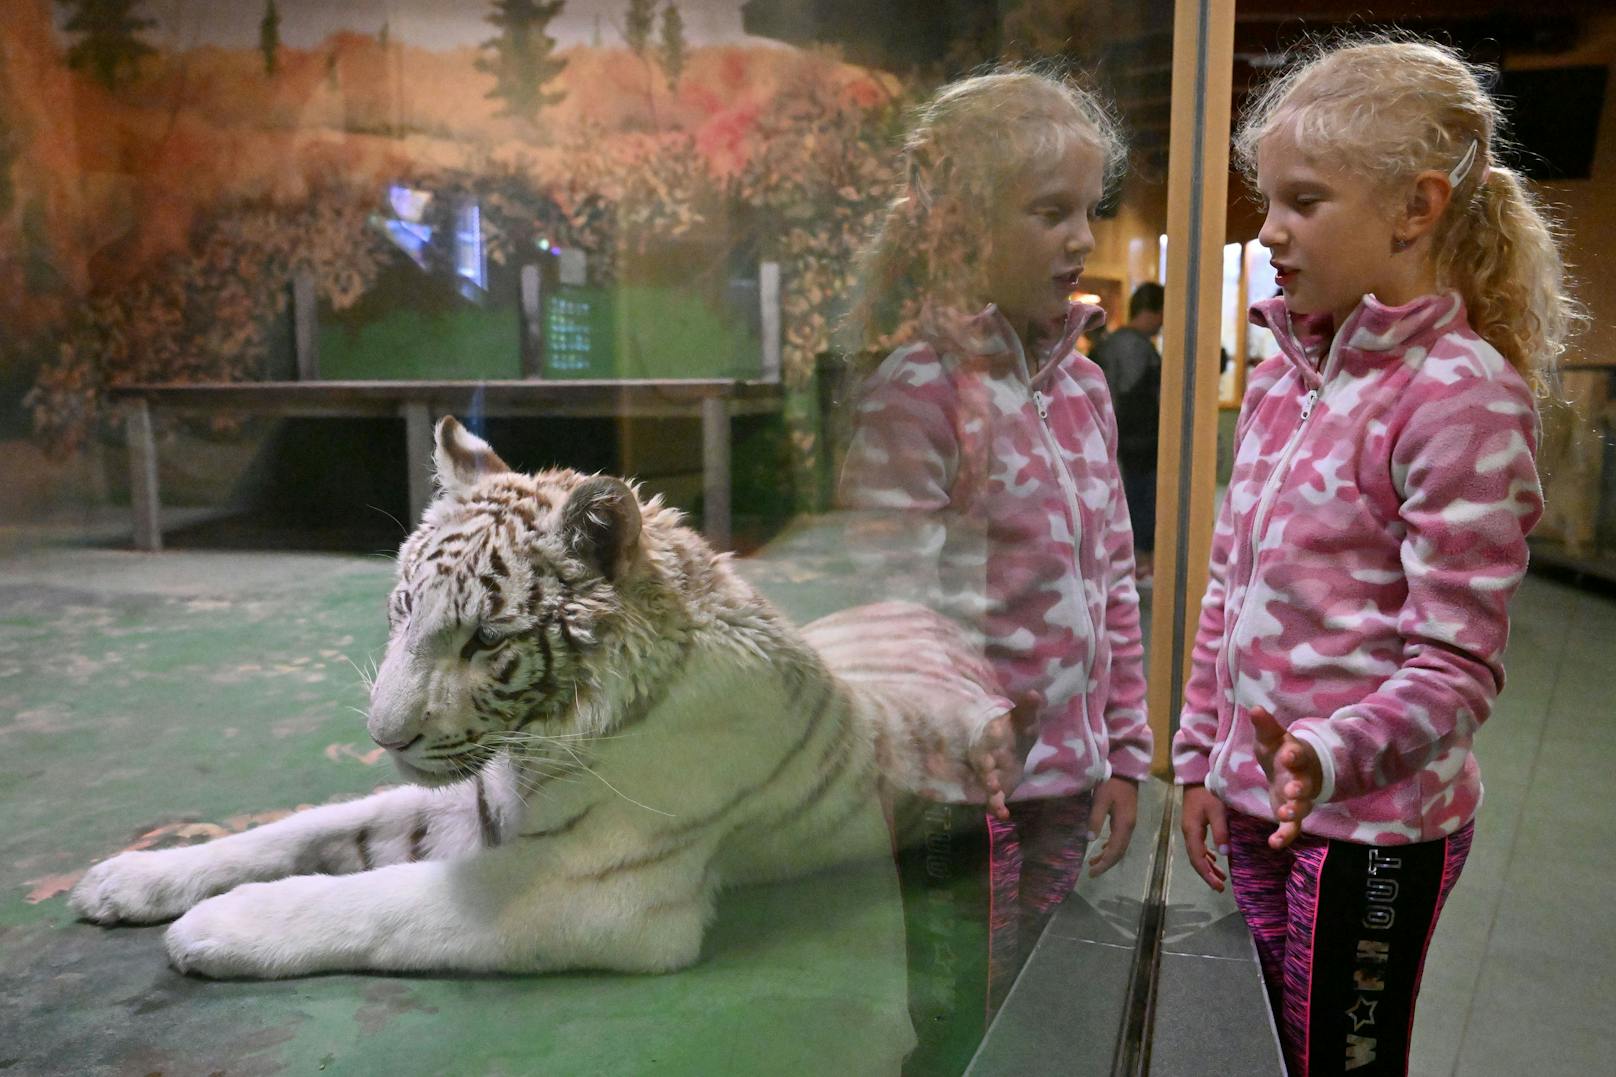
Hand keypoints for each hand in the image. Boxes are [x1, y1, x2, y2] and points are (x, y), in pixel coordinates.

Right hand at [959, 692, 1040, 821]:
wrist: (1012, 746)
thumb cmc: (1015, 730)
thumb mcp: (1024, 719)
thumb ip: (1028, 709)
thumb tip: (1035, 693)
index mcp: (990, 740)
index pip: (985, 746)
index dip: (986, 755)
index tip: (988, 762)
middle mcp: (986, 757)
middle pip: (983, 768)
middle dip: (986, 776)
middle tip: (992, 785)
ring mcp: (990, 774)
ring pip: (986, 786)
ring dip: (990, 796)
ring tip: (997, 806)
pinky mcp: (997, 788)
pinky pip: (994, 800)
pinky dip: (997, 808)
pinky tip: (1003, 815)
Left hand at [1086, 776, 1138, 876]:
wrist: (1126, 770)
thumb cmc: (1112, 783)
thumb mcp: (1101, 800)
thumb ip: (1096, 819)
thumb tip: (1090, 840)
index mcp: (1124, 825)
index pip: (1115, 851)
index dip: (1104, 864)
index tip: (1092, 873)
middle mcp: (1129, 827)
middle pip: (1119, 852)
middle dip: (1106, 863)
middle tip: (1091, 872)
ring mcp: (1129, 823)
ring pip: (1120, 846)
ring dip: (1108, 856)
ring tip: (1093, 862)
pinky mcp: (1126, 818)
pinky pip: (1119, 839)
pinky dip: (1111, 847)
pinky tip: (1103, 847)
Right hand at [1179, 783, 1228, 891]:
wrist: (1196, 775)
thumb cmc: (1208, 792)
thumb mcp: (1217, 811)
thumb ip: (1220, 831)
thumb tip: (1224, 854)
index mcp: (1192, 831)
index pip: (1197, 859)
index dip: (1206, 875)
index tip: (1218, 887)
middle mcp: (1188, 833)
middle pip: (1196, 859)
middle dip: (1207, 874)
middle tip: (1220, 887)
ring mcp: (1190, 829)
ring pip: (1198, 854)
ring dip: (1208, 867)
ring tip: (1220, 878)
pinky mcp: (1195, 824)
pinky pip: (1199, 846)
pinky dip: (1207, 856)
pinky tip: (1214, 860)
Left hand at [1249, 707, 1323, 849]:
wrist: (1295, 769)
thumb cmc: (1281, 751)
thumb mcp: (1271, 738)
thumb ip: (1265, 726)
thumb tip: (1254, 709)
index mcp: (1296, 757)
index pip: (1297, 754)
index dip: (1293, 754)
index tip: (1288, 753)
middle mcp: (1301, 779)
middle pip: (1304, 784)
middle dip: (1299, 787)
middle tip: (1292, 790)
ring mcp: (1300, 799)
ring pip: (1301, 807)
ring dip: (1294, 811)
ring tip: (1284, 814)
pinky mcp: (1293, 815)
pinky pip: (1292, 827)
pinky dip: (1285, 835)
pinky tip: (1274, 843)